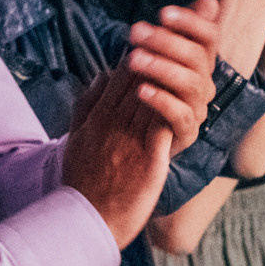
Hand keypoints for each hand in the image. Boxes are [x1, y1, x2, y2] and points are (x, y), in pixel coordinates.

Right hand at [60, 61, 184, 248]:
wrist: (86, 219)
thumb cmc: (81, 181)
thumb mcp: (76, 136)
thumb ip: (87, 104)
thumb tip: (101, 76)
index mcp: (97, 118)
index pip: (118, 79)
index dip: (137, 60)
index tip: (152, 47)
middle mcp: (114, 124)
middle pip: (138, 83)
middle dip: (156, 62)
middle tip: (174, 46)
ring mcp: (132, 140)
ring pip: (153, 99)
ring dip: (168, 80)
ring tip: (184, 64)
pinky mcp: (150, 159)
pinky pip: (164, 125)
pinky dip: (174, 108)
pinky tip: (188, 97)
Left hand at [122, 0, 221, 154]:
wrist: (136, 135)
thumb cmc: (150, 87)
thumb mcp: (160, 55)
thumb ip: (181, 29)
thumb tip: (208, 1)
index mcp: (201, 62)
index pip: (208, 37)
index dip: (190, 22)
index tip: (162, 13)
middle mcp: (204, 83)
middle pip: (196, 58)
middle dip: (166, 41)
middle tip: (135, 32)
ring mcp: (198, 108)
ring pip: (190, 84)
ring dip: (161, 67)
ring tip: (133, 59)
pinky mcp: (187, 132)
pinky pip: (180, 115)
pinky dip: (161, 100)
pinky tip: (141, 90)